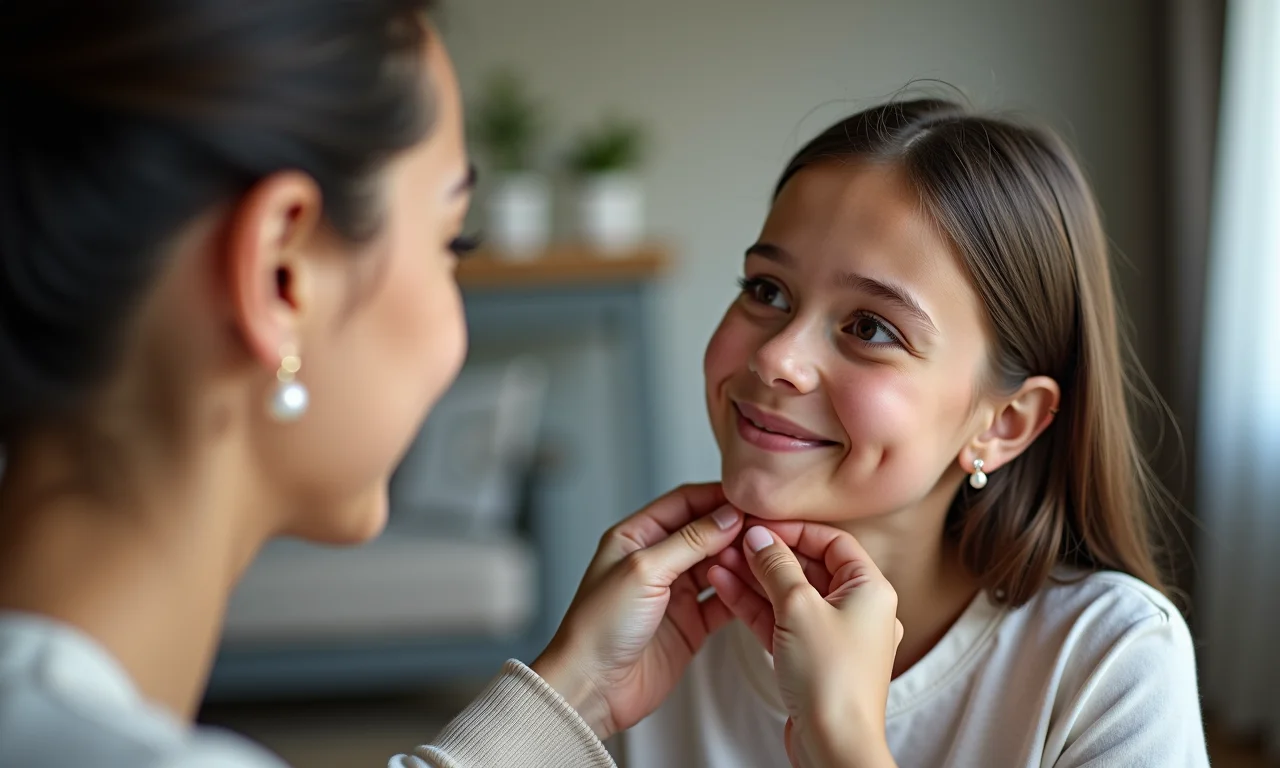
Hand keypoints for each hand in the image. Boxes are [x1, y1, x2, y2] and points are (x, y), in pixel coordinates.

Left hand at [531, 483, 743, 739]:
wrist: (593, 687)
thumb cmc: (600, 626)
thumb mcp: (644, 570)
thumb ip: (689, 540)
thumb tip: (728, 515)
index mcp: (635, 537)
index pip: (683, 503)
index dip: (717, 498)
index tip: (751, 498)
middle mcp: (656, 560)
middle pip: (704, 532)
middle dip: (735, 528)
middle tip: (769, 526)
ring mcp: (674, 593)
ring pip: (717, 565)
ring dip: (740, 560)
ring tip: (768, 554)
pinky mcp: (689, 623)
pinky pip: (722, 600)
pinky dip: (740, 592)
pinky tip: (758, 586)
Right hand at [706, 521, 901, 767]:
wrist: (834, 745)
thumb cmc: (831, 679)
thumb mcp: (799, 607)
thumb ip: (777, 566)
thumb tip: (760, 536)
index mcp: (871, 589)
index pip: (832, 541)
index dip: (793, 529)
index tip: (758, 524)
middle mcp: (858, 609)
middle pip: (808, 567)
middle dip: (767, 554)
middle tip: (732, 542)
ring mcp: (834, 636)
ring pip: (789, 595)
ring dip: (753, 578)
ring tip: (717, 560)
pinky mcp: (812, 658)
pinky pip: (782, 621)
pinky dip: (755, 605)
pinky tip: (724, 587)